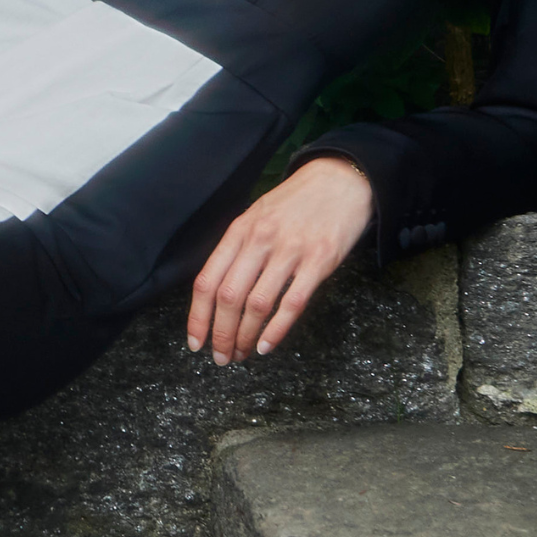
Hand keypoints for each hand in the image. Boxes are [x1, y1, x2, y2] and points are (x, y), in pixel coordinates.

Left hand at [186, 156, 374, 365]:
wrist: (340, 179)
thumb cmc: (296, 202)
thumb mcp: (257, 216)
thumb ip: (238, 249)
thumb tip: (217, 291)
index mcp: (238, 231)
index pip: (207, 281)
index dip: (197, 317)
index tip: (195, 342)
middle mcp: (259, 240)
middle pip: (228, 297)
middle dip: (220, 334)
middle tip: (221, 357)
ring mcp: (290, 251)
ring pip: (257, 304)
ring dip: (245, 336)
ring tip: (242, 355)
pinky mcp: (319, 261)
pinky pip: (292, 303)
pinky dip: (277, 330)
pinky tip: (267, 345)